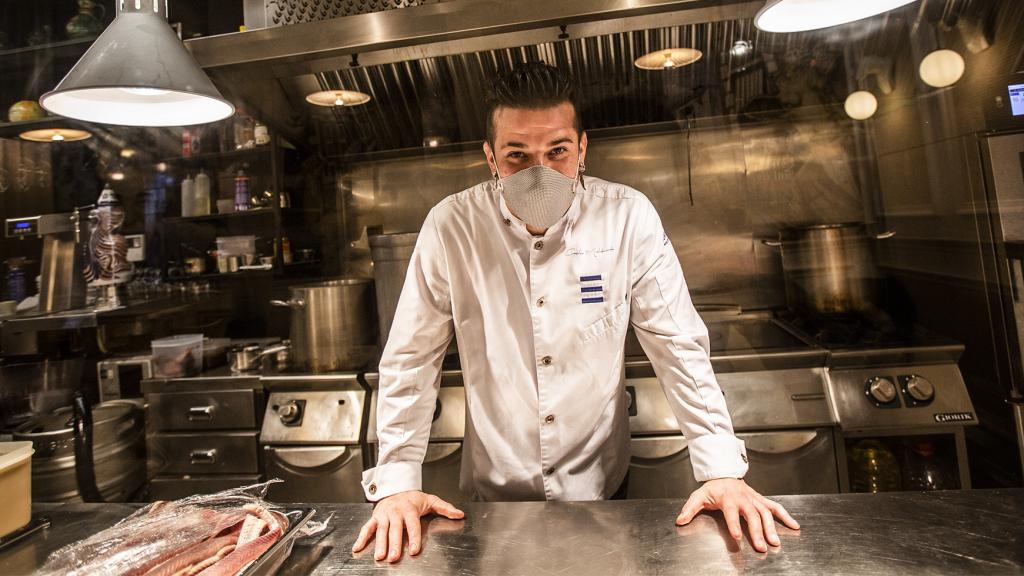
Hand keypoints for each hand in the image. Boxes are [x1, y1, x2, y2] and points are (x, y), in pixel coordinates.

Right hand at [351, 490, 464, 562]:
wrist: (397, 487)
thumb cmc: (414, 498)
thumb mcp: (431, 500)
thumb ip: (445, 508)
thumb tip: (460, 515)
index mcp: (409, 509)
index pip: (412, 525)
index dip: (414, 538)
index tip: (414, 549)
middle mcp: (395, 512)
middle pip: (395, 530)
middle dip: (394, 544)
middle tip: (394, 557)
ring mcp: (384, 514)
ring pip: (381, 530)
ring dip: (379, 544)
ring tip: (379, 556)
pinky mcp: (375, 517)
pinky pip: (367, 527)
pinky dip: (361, 537)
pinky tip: (357, 548)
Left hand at [675, 478, 799, 552]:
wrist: (724, 474)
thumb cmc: (712, 488)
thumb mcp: (698, 496)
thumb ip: (689, 509)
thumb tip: (679, 521)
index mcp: (727, 498)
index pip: (731, 512)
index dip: (734, 525)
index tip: (737, 537)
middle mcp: (743, 498)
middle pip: (752, 515)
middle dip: (757, 531)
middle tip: (761, 547)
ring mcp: (754, 499)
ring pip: (765, 513)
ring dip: (771, 527)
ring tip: (775, 542)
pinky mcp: (761, 500)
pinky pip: (775, 507)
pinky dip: (786, 516)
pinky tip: (794, 526)